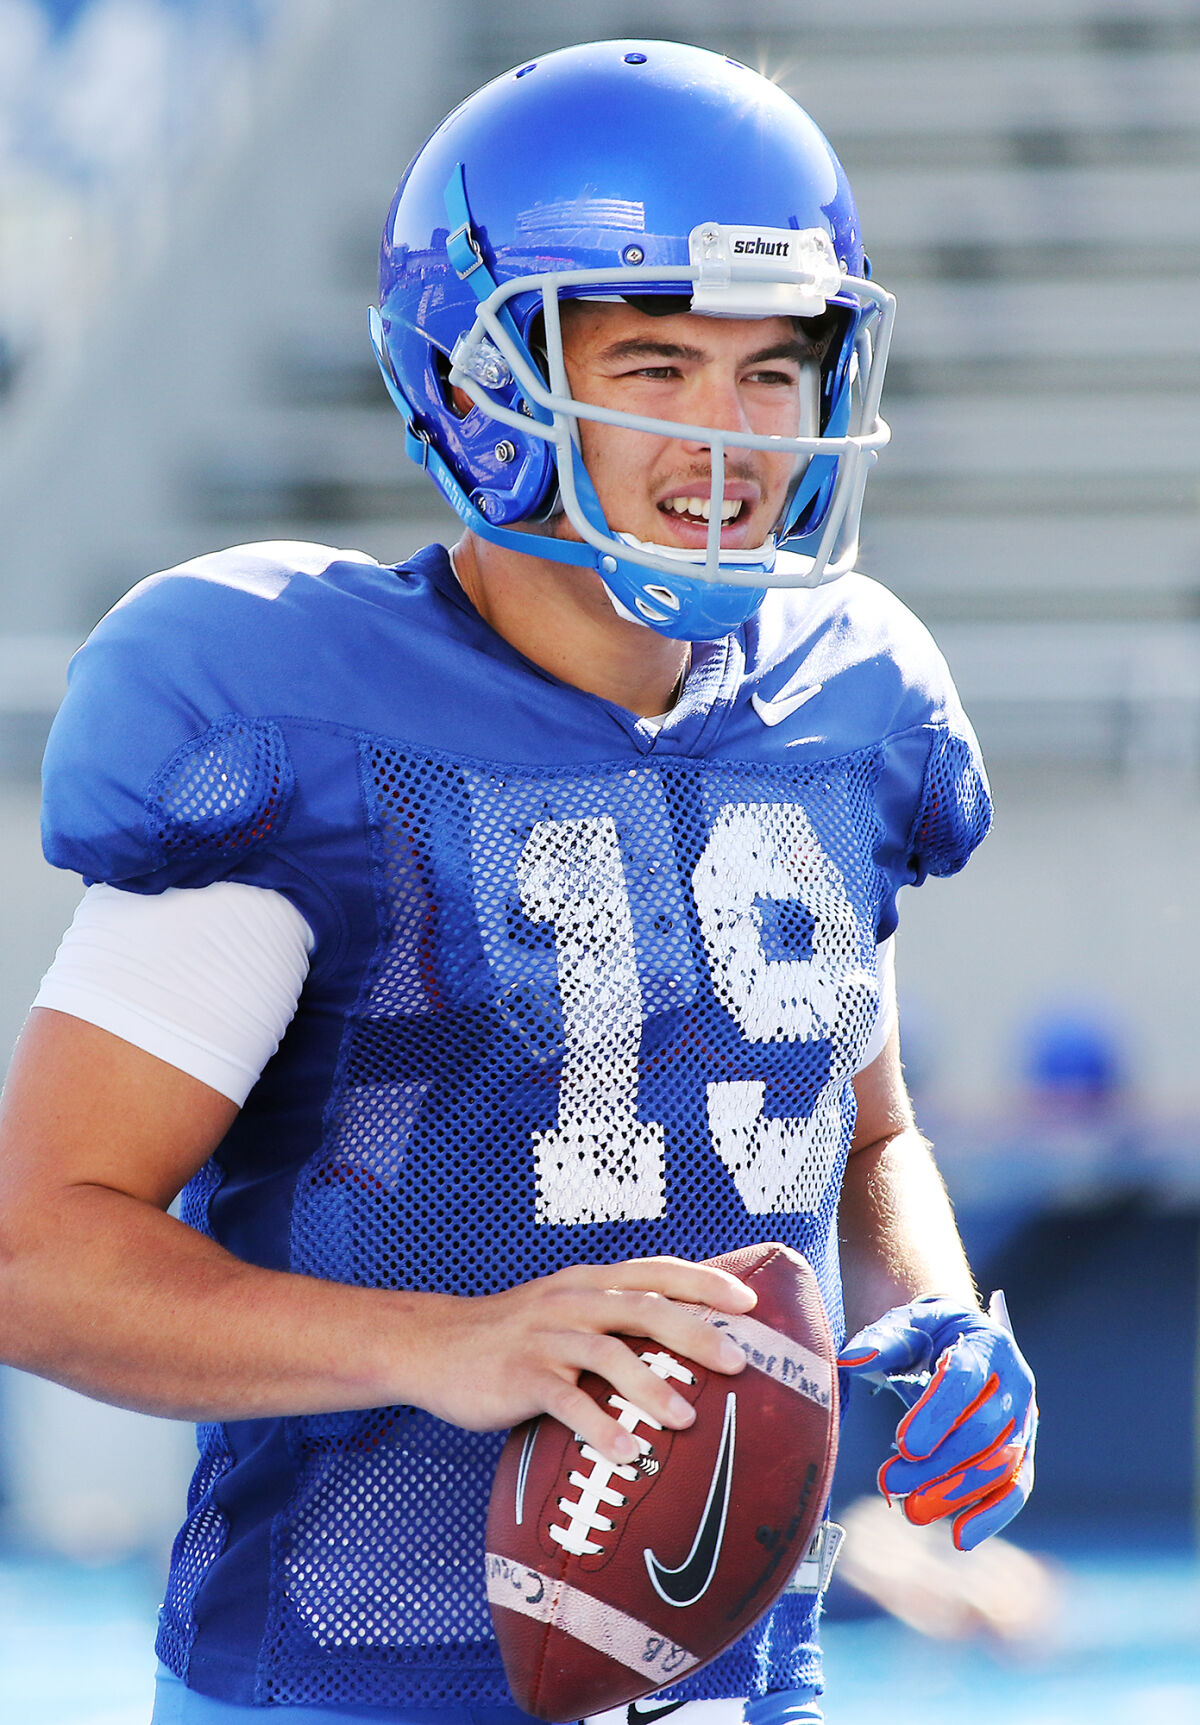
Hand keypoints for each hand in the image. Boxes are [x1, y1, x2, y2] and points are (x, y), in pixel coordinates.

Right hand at [405, 1257, 756, 1465]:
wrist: (434, 1345)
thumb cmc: (513, 1335)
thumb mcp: (562, 1308)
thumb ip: (609, 1316)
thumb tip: (678, 1343)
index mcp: (587, 1282)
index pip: (654, 1271)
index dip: (703, 1282)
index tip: (748, 1302)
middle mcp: (571, 1300)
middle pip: (643, 1307)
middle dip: (695, 1333)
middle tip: (738, 1363)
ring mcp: (545, 1337)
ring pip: (608, 1353)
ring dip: (651, 1386)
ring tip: (687, 1420)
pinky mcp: (521, 1376)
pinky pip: (566, 1402)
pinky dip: (599, 1427)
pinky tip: (627, 1454)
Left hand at [838, 1291, 1036, 1550]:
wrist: (956, 1340)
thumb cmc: (925, 1337)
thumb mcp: (903, 1327)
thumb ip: (881, 1342)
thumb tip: (851, 1359)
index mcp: (986, 1344)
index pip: (966, 1377)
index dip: (938, 1413)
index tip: (905, 1445)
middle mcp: (1015, 1381)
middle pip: (984, 1429)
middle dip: (938, 1462)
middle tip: (891, 1482)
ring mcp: (1023, 1419)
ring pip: (1000, 1463)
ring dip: (957, 1492)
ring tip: (912, 1511)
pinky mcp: (1022, 1451)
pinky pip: (1015, 1486)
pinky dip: (992, 1514)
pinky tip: (961, 1537)